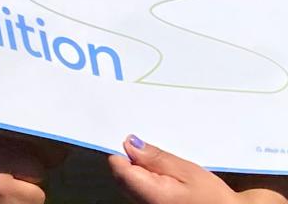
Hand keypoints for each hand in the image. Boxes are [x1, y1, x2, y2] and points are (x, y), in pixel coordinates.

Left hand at [108, 135, 286, 203]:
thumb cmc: (213, 197)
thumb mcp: (186, 170)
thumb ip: (155, 157)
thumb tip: (129, 143)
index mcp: (148, 192)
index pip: (118, 166)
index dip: (120, 148)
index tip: (126, 134)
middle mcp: (142, 202)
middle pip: (122, 174)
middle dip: (130, 157)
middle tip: (146, 143)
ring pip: (130, 181)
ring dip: (138, 167)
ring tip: (159, 158)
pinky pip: (140, 188)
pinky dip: (145, 176)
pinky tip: (161, 170)